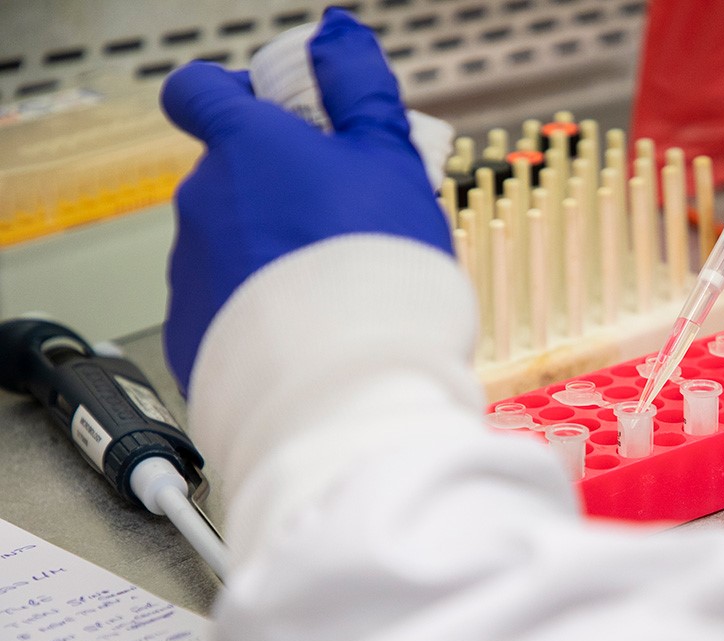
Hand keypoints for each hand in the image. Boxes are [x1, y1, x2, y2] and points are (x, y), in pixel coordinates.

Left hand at [160, 7, 450, 391]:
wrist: (346, 382)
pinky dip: (261, 308)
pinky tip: (311, 327)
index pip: (199, 89)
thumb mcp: (390, 157)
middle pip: (230, 173)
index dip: (237, 94)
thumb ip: (359, 86)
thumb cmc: (374, 268)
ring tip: (335, 283)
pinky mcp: (192, 332)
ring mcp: (191, 269)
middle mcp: (203, 201)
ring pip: (229, 240)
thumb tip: (337, 33)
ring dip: (271, 249)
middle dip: (279, 184)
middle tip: (344, 214)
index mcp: (245, 146)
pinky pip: (226, 305)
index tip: (287, 117)